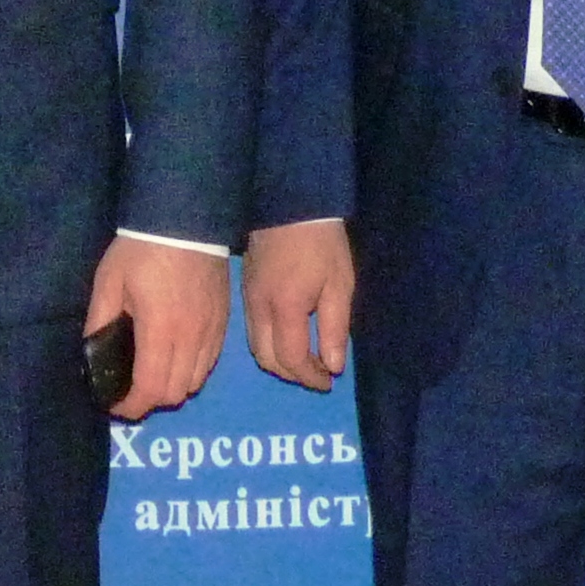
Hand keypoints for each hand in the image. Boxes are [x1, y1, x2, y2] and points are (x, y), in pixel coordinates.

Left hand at [85, 235, 228, 419]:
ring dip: (171, 387)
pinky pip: (209, 364)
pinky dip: (191, 371)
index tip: (114, 405)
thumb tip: (93, 353)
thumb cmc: (141, 249)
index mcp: (160, 329)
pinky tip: (174, 356)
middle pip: (175, 393)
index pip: (151, 388)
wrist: (185, 219)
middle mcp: (191, 338)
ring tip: (150, 374)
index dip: (131, 406)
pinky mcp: (224, 324)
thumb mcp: (109, 281)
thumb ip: (101, 320)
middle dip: (149, 400)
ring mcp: (212, 332)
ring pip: (195, 382)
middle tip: (128, 389)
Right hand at [243, 218, 354, 392]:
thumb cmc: (321, 244)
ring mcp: (247, 299)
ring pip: (255, 346)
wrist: (288, 204)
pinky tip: (289, 337)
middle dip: (292, 374)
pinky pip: (252, 330)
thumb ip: (335, 328)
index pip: (291, 358)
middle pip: (267, 359)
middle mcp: (259, 308)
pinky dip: (270, 344)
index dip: (310, 377)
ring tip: (306, 358)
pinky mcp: (245, 290)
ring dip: (280, 361)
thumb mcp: (339, 285)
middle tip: (318, 373)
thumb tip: (333, 365)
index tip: (329, 381)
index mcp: (285, 307)